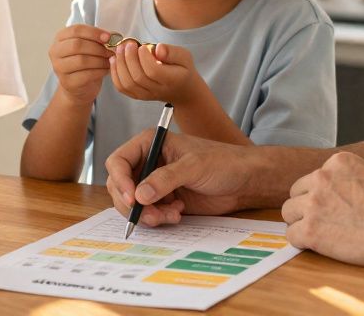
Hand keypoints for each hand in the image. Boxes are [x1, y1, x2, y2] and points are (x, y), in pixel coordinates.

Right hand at [48, 25, 113, 104]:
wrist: (79, 85)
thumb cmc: (85, 61)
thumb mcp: (89, 46)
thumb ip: (99, 38)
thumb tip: (114, 36)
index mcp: (60, 38)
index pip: (76, 30)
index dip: (94, 32)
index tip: (109, 37)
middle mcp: (55, 52)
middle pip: (77, 45)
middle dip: (98, 47)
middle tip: (111, 51)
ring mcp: (59, 68)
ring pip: (82, 60)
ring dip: (100, 60)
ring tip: (110, 60)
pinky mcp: (67, 82)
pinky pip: (86, 75)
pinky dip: (100, 71)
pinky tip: (107, 70)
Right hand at [104, 130, 254, 226]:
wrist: (244, 182)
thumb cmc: (223, 162)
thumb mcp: (194, 166)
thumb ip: (166, 179)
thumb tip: (140, 196)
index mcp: (150, 144)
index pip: (119, 161)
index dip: (120, 180)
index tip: (132, 199)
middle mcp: (148, 163)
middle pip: (120, 186)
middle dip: (132, 204)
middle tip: (150, 216)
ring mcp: (155, 183)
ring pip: (133, 204)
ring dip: (147, 214)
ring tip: (169, 215)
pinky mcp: (164, 200)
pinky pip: (148, 214)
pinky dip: (158, 219)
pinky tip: (178, 214)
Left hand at [109, 42, 200, 103]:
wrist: (182, 91)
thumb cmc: (182, 70)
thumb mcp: (184, 57)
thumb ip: (172, 52)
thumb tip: (158, 49)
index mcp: (172, 80)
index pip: (153, 71)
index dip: (144, 57)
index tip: (142, 46)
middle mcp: (158, 90)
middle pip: (138, 77)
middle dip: (129, 58)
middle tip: (128, 44)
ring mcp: (146, 95)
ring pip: (128, 84)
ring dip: (120, 65)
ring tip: (119, 50)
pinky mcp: (138, 96)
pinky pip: (122, 88)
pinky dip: (115, 74)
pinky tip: (115, 61)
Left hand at [281, 152, 363, 267]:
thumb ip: (355, 181)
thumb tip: (350, 193)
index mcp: (337, 162)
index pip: (313, 179)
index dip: (321, 196)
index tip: (334, 209)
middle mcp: (321, 178)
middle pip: (296, 194)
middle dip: (307, 209)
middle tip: (325, 224)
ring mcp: (313, 203)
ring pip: (289, 214)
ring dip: (302, 224)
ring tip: (324, 236)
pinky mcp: (311, 230)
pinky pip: (291, 236)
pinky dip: (303, 243)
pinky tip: (320, 247)